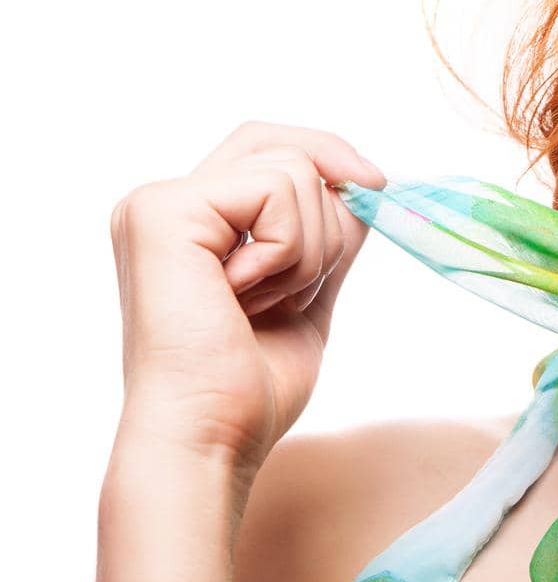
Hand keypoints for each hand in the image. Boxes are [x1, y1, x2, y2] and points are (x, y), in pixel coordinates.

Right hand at [109, 121, 385, 476]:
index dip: (331, 159)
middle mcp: (165, 204)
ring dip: (311, 250)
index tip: (376, 189)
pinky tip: (246, 298)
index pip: (271, 150)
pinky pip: (275, 190)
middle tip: (318, 276)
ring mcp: (158, 204)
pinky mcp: (163, 211)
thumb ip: (330, 233)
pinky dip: (290, 250)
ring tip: (264, 304)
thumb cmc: (251, 386)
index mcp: (191, 223)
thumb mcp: (310, 290)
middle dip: (331, 205)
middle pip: (280, 144)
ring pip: (294, 171)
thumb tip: (368, 181)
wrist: (213, 437)